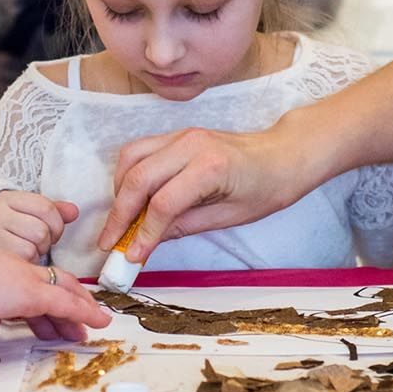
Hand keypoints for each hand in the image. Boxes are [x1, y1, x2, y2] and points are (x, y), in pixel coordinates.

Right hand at [0, 190, 78, 262]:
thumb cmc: (4, 228)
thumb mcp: (25, 211)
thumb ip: (53, 210)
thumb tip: (74, 212)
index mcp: (7, 198)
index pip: (46, 207)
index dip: (57, 222)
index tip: (53, 230)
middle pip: (42, 230)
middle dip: (48, 240)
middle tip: (39, 243)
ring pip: (33, 247)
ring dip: (37, 252)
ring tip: (27, 250)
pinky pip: (23, 261)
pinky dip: (28, 263)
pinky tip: (19, 259)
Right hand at [0, 222, 110, 343]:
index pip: (24, 286)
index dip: (38, 301)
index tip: (44, 315)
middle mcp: (13, 273)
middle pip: (49, 288)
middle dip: (64, 308)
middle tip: (75, 325)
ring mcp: (26, 282)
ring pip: (63, 295)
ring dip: (78, 313)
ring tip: (91, 327)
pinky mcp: (34, 293)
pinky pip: (67, 304)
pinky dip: (85, 313)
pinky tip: (100, 322)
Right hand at [98, 121, 325, 264]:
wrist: (282, 155)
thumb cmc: (265, 187)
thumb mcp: (229, 217)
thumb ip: (184, 226)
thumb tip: (145, 243)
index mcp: (211, 167)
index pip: (163, 203)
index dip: (143, 233)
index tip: (131, 256)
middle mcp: (191, 145)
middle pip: (139, 179)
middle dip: (119, 215)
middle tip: (109, 243)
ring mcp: (182, 135)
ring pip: (131, 158)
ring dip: (118, 191)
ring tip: (119, 221)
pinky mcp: (177, 135)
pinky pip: (140, 150)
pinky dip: (127, 174)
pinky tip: (131, 198)